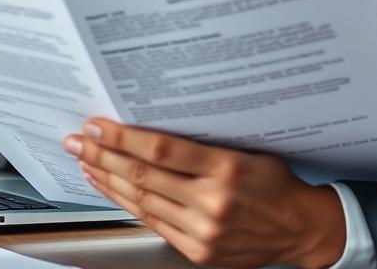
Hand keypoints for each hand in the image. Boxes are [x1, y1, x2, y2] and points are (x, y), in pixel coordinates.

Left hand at [64, 119, 345, 268]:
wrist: (299, 229)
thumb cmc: (275, 183)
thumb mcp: (247, 150)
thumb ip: (205, 144)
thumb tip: (155, 127)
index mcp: (227, 168)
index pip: (162, 149)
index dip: (124, 137)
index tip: (98, 125)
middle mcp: (212, 201)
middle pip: (143, 176)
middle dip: (103, 156)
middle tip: (78, 141)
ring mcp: (203, 231)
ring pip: (142, 201)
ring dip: (107, 180)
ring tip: (86, 162)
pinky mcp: (198, 251)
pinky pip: (153, 223)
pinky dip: (127, 204)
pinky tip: (111, 190)